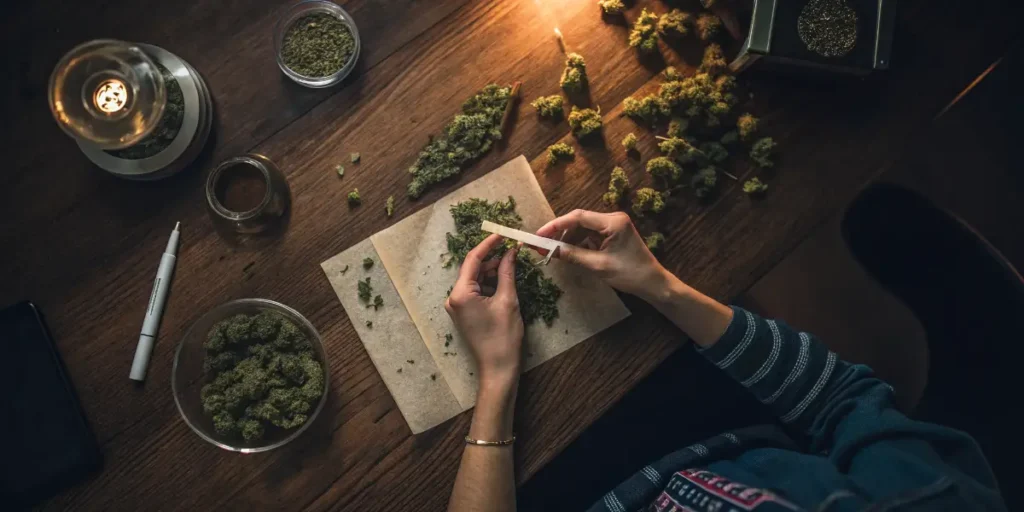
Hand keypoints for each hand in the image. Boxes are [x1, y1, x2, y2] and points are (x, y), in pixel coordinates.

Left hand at [445, 234, 523, 389]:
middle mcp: (453, 298)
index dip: (489, 244)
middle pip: (473, 268)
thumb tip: (510, 252)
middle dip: (492, 257)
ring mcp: (457, 307)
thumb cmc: (503, 338)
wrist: (498, 368)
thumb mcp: (508, 300)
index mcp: (460, 294)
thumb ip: (507, 272)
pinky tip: (504, 279)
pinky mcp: (464, 313)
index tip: (502, 234)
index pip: (473, 259)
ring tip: (511, 262)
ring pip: (475, 279)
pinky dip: (489, 283)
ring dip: (492, 270)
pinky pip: (475, 291)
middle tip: (511, 247)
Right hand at [536, 210, 668, 300]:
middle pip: (579, 221)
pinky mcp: (612, 234)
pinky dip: (578, 243)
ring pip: (582, 228)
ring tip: (552, 251)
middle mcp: (613, 218)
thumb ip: (573, 255)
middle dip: (560, 233)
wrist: (652, 283)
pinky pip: (590, 235)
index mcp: (613, 222)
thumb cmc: (630, 274)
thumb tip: (549, 250)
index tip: (539, 235)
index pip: (578, 217)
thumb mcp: (598, 266)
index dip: (556, 225)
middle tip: (541, 244)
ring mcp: (613, 225)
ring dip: (568, 239)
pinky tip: (567, 252)